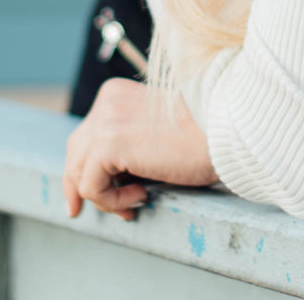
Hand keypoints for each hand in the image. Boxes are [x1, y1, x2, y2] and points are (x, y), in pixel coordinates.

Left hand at [63, 78, 218, 221]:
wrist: (226, 130)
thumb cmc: (205, 134)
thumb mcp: (157, 131)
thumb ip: (129, 140)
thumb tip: (111, 176)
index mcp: (117, 93)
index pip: (88, 134)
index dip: (90, 167)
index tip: (110, 191)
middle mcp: (107, 101)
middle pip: (76, 152)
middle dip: (80, 185)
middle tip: (93, 209)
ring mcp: (105, 120)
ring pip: (78, 172)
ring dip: (105, 197)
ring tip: (137, 201)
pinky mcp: (108, 144)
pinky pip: (90, 186)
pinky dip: (112, 201)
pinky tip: (142, 196)